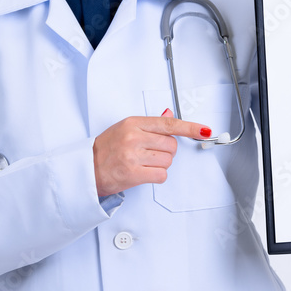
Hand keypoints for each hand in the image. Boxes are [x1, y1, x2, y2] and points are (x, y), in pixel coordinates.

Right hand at [92, 108, 211, 196]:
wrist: (86, 169)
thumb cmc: (105, 149)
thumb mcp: (124, 128)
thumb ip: (149, 124)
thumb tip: (169, 114)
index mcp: (133, 123)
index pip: (168, 124)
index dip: (189, 127)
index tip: (204, 130)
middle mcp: (134, 137)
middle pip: (171, 145)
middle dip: (166, 151)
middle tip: (150, 153)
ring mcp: (133, 156)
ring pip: (168, 160)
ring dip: (161, 164)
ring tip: (144, 163)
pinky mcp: (134, 173)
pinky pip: (161, 175)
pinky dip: (157, 176)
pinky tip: (145, 173)